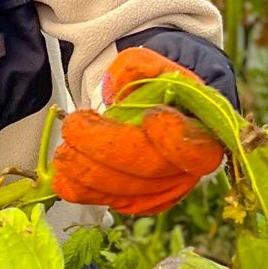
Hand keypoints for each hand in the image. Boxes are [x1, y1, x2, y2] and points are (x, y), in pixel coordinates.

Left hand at [52, 46, 224, 215]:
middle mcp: (187, 170)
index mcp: (202, 134)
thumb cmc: (157, 87)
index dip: (172, 137)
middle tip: (74, 126)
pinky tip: (66, 172)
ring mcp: (165, 191)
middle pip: (147, 170)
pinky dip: (83, 189)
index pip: (194, 149)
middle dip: (102, 148)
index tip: (152, 115)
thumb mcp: (152, 66)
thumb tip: (115, 87)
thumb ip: (139, 69)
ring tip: (65, 148)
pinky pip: (110, 203)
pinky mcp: (142, 203)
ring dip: (86, 170)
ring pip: (124, 191)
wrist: (157, 109)